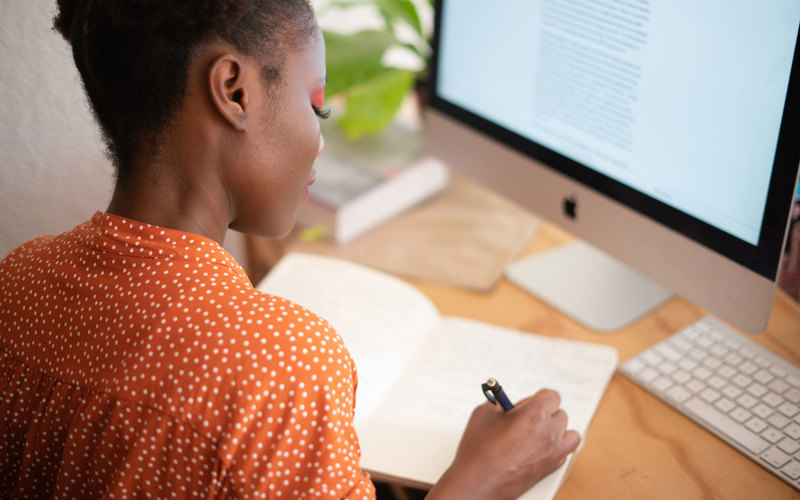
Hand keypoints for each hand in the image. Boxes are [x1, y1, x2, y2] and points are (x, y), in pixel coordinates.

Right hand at [427, 389, 579, 499]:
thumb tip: (507, 402)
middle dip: (545, 414)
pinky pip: (565, 452)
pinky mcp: (551, 468)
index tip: (529, 403)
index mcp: (535, 414)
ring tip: (540, 432)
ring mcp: (553, 452)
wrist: (477, 482)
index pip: (552, 396)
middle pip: (560, 414)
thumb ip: (500, 402)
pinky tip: (540, 447)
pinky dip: (557, 447)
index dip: (538, 398)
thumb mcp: (484, 413)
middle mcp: (549, 432)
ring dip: (557, 430)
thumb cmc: (479, 451)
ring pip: (569, 433)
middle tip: (526, 418)